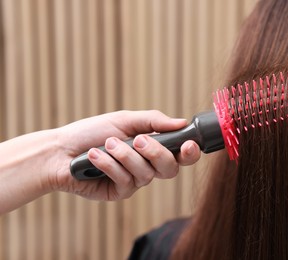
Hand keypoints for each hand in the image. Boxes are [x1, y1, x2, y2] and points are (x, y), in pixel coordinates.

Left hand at [51, 110, 200, 200]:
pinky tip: (94, 156)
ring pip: (146, 174)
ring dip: (126, 156)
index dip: (189, 152)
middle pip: (169, 168)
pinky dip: (109, 165)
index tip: (188, 143)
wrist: (61, 150)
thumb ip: (154, 121)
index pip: (180, 155)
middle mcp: (146, 166)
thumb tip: (182, 123)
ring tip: (107, 144)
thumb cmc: (92, 132)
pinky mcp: (119, 192)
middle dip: (156, 153)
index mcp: (152, 148)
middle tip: (139, 141)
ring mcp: (133, 181)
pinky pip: (125, 182)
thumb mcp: (124, 120)